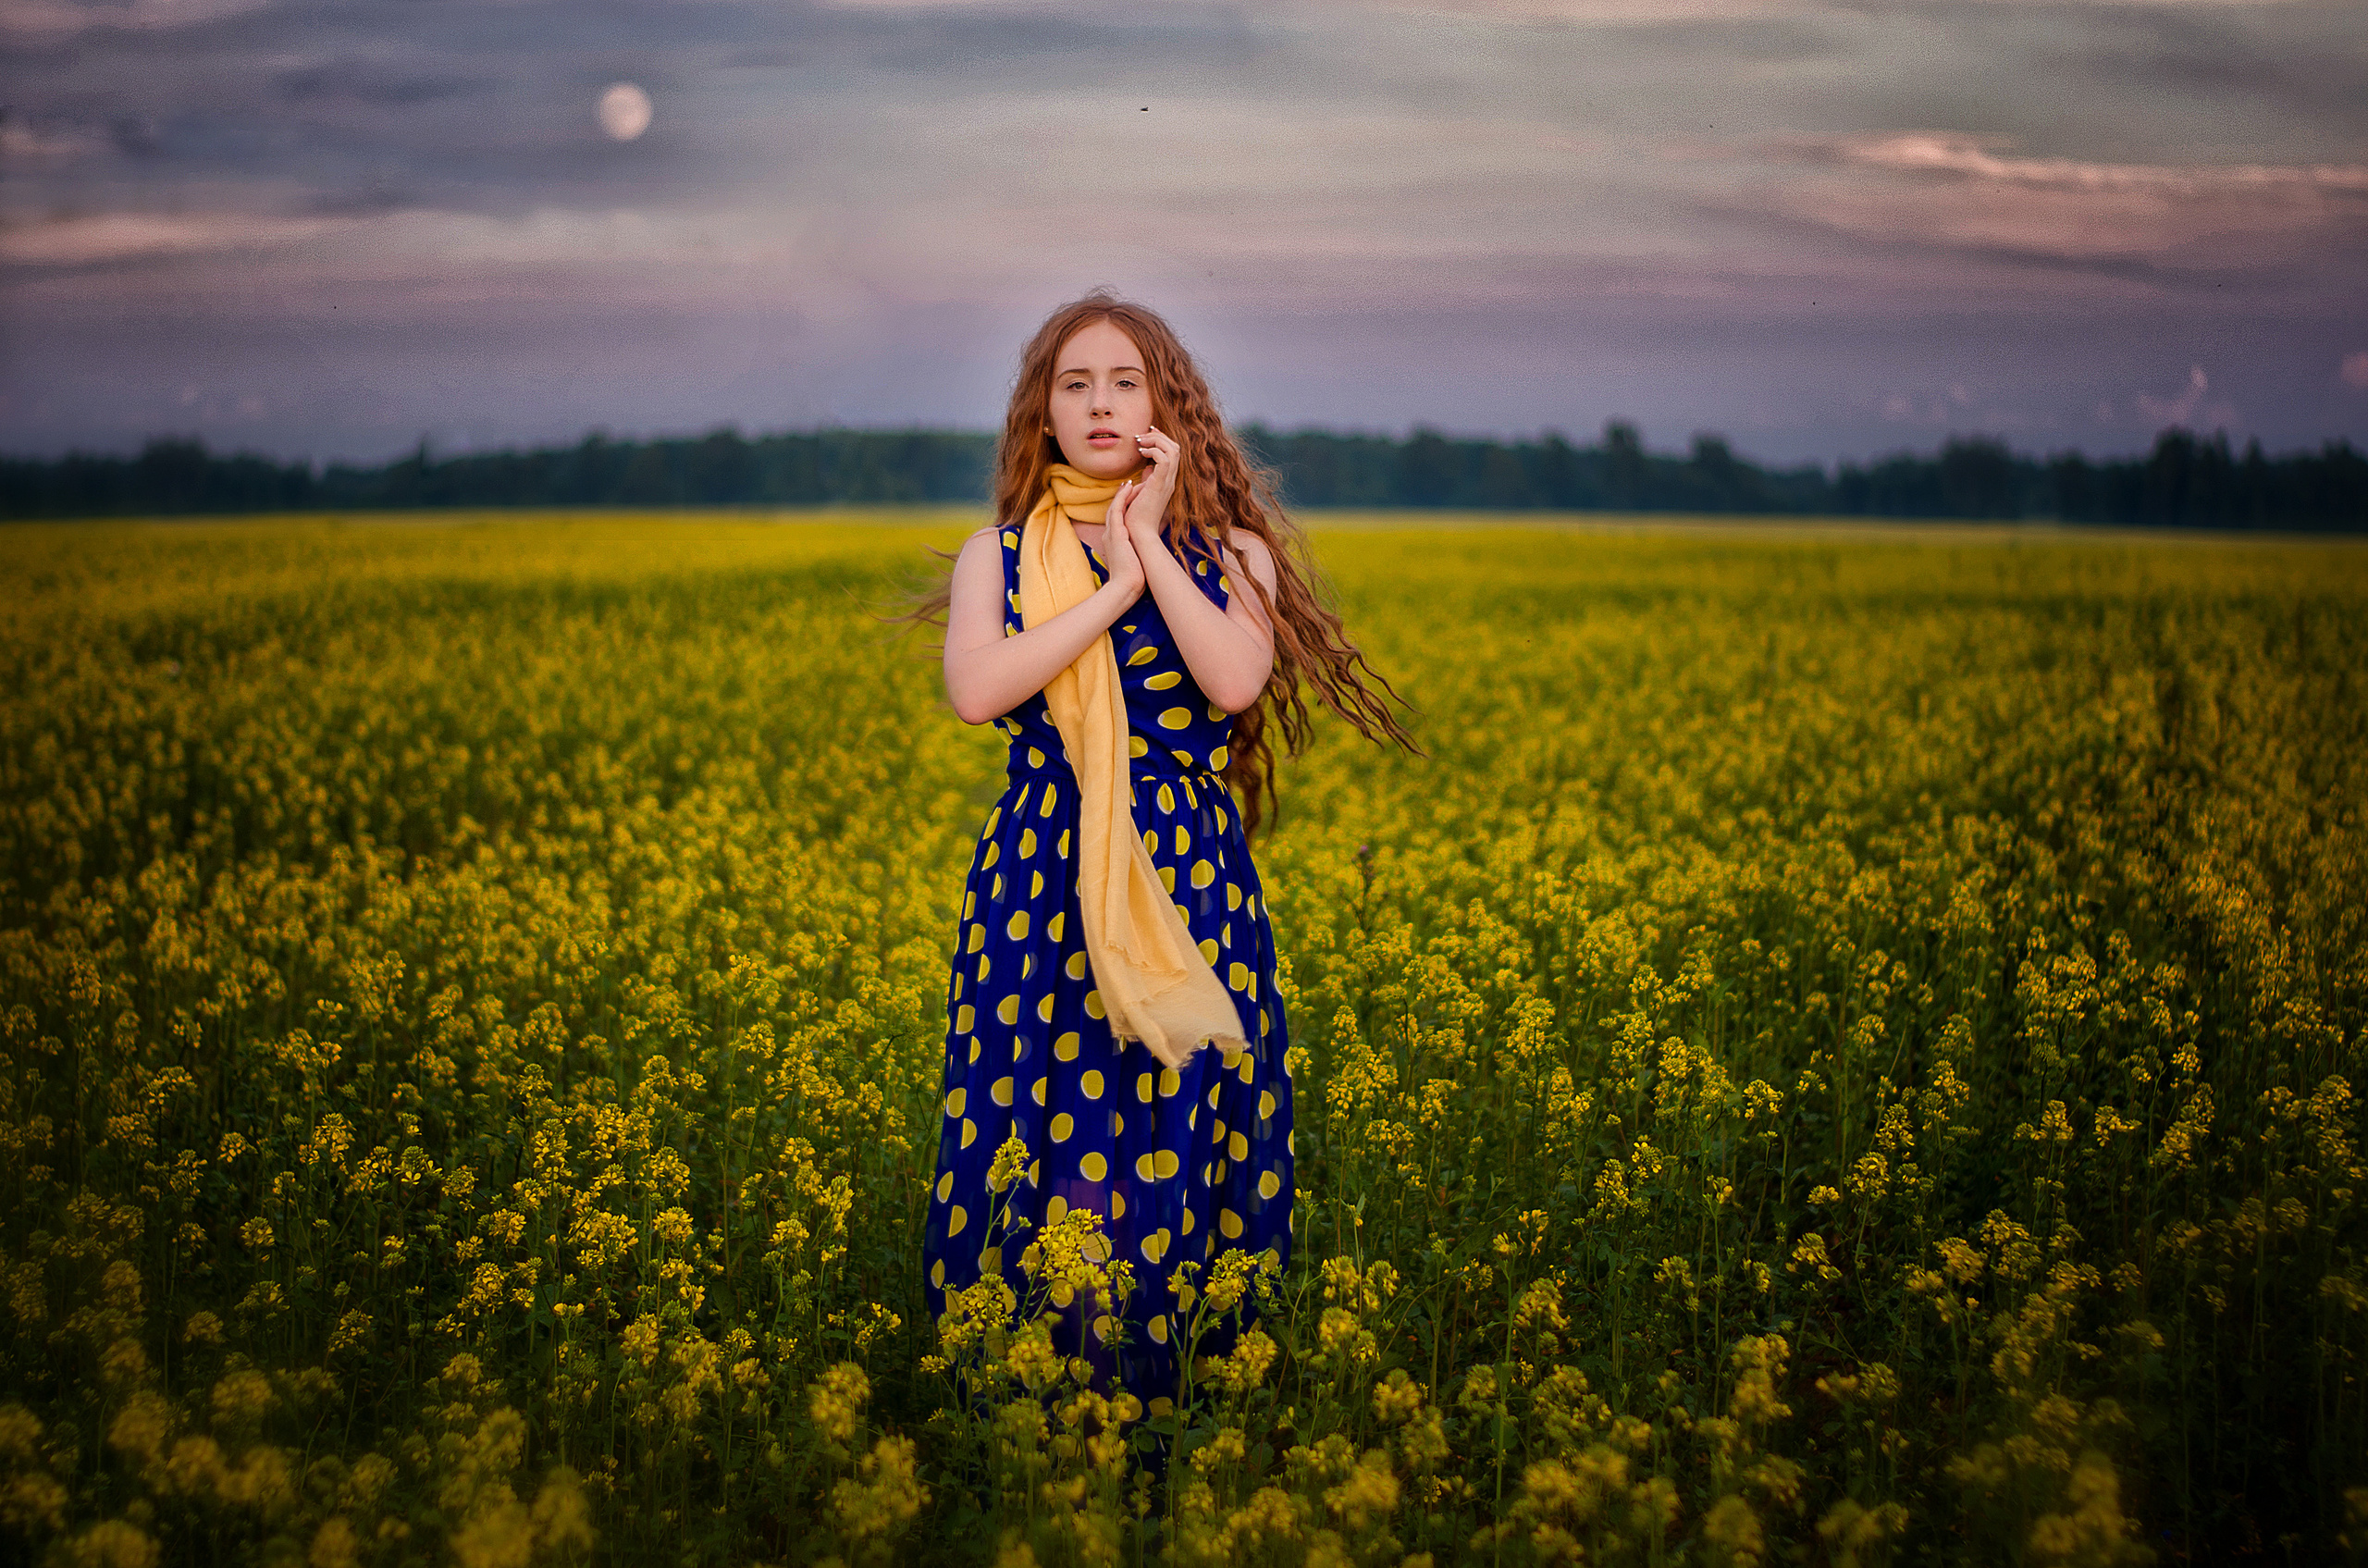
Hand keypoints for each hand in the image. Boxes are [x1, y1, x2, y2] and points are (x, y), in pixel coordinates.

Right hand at [1095, 480, 1147, 597]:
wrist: (1125, 589)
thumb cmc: (1132, 580)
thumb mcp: (1133, 563)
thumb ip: (1135, 555)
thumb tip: (1144, 554)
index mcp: (1114, 543)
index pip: (1117, 520)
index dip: (1124, 507)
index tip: (1132, 497)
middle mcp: (1110, 536)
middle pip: (1114, 511)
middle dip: (1122, 497)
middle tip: (1131, 485)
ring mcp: (1111, 534)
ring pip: (1114, 507)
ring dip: (1122, 494)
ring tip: (1131, 483)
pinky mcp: (1116, 534)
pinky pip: (1116, 510)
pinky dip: (1121, 497)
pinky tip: (1128, 487)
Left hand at [1126, 426, 1181, 541]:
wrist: (1138, 533)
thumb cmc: (1137, 516)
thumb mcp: (1142, 492)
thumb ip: (1147, 479)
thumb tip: (1147, 468)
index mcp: (1167, 481)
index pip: (1172, 453)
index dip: (1162, 439)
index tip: (1148, 433)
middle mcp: (1170, 480)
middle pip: (1176, 448)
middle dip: (1160, 436)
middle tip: (1142, 434)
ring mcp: (1167, 482)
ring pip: (1173, 450)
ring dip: (1156, 440)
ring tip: (1140, 442)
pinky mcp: (1159, 485)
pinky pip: (1164, 460)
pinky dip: (1154, 451)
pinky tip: (1141, 453)